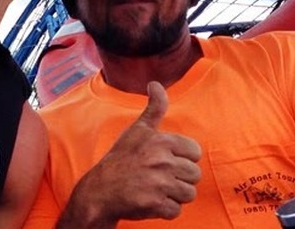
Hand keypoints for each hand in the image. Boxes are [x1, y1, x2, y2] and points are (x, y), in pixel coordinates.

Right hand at [59, 81, 201, 227]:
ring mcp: (159, 183)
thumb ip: (154, 108)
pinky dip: (165, 210)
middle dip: (179, 179)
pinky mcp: (155, 204)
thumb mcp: (137, 130)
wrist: (100, 190)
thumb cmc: (121, 159)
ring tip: (155, 189)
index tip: (164, 161)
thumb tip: (155, 83)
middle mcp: (162, 160)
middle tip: (158, 177)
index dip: (181, 158)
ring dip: (174, 195)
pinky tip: (150, 201)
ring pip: (188, 194)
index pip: (195, 152)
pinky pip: (176, 211)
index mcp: (162, 141)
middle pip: (194, 175)